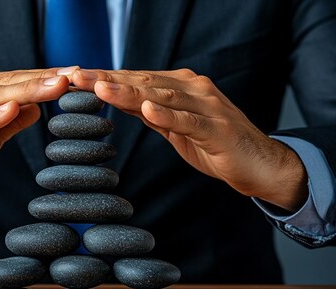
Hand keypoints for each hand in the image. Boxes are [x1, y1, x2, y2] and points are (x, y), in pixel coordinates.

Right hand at [0, 68, 70, 209]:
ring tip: (52, 86)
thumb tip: (37, 107)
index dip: (44, 77)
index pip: (14, 80)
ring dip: (24, 90)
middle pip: (6, 83)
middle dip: (41, 79)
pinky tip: (11, 109)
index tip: (74, 74)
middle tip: (72, 75)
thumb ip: (10, 122)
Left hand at [70, 68, 307, 211]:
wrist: (261, 164)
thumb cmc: (217, 146)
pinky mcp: (218, 128)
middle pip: (144, 82)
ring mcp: (208, 107)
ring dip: (130, 91)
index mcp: (181, 88)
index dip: (106, 78)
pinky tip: (147, 109)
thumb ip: (152, 114)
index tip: (75, 77)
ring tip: (101, 87)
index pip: (137, 80)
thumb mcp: (176, 129)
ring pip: (163, 96)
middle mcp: (194, 90)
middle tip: (76, 77)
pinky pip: (190, 121)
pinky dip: (168, 115)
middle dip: (108, 79)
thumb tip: (121, 101)